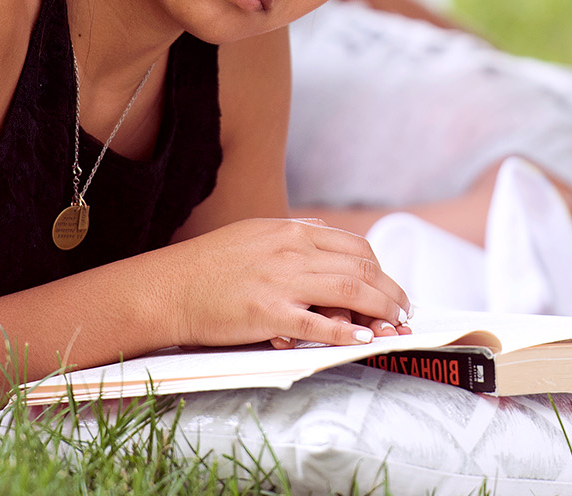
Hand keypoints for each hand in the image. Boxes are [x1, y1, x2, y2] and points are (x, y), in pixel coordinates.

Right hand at [152, 217, 411, 348]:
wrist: (168, 288)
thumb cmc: (208, 267)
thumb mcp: (257, 237)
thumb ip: (294, 242)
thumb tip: (330, 252)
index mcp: (291, 230)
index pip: (354, 247)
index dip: (380, 271)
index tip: (389, 288)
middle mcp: (291, 250)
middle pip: (361, 268)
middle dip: (390, 292)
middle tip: (403, 311)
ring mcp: (281, 281)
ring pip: (350, 291)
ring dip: (380, 311)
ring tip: (394, 326)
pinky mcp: (268, 312)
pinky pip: (318, 323)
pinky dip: (346, 332)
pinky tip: (362, 340)